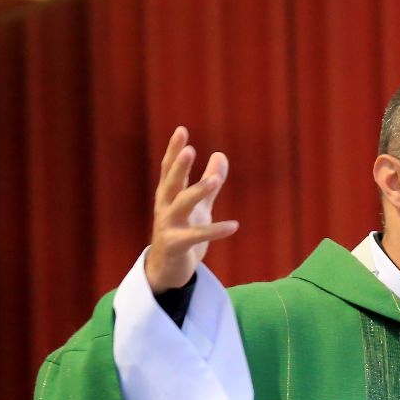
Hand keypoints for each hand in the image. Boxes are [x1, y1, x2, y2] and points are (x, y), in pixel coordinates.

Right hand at [146, 126, 238, 293]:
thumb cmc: (182, 233)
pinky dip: (216, 230)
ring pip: (183, 205)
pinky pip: (197, 236)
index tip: (181, 130)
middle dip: (179, 167)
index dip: (174, 149)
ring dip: (198, 191)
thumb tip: (220, 154)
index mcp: (168, 196)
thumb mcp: (198, 205)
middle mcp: (165, 208)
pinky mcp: (177, 245)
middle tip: (188, 150)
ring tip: (216, 181)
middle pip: (172, 183)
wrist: (168, 269)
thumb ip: (209, 180)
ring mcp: (169, 226)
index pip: (169, 169)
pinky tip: (234, 225)